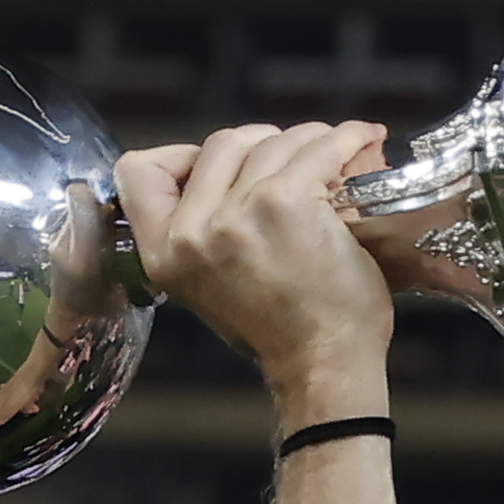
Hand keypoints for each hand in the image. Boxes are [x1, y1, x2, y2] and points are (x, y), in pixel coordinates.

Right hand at [113, 121, 396, 413]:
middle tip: (294, 158)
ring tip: (336, 152)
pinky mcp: (287, 202)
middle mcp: (192, 230)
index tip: (222, 164)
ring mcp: (239, 213)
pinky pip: (318, 149)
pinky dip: (347, 137)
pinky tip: (365, 138)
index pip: (138, 171)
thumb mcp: (209, 286)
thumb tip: (221, 175)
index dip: (181, 156)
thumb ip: (199, 232)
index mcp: (164, 251)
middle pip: (220, 143)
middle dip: (260, 143)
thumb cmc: (281, 331)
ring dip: (308, 140)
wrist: (323, 365)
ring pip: (270, 142)